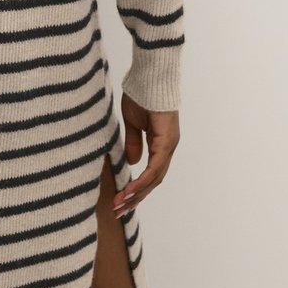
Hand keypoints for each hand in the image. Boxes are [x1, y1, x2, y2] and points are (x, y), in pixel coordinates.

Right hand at [112, 91, 179, 217]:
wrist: (150, 76)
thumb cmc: (141, 94)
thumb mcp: (134, 123)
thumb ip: (134, 142)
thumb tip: (133, 163)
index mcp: (161, 143)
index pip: (151, 173)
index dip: (137, 188)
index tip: (122, 200)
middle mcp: (168, 147)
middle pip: (154, 181)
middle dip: (136, 197)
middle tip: (118, 210)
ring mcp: (169, 145)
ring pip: (155, 178)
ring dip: (137, 194)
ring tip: (121, 205)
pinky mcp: (166, 141)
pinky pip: (155, 167)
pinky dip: (142, 181)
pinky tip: (130, 191)